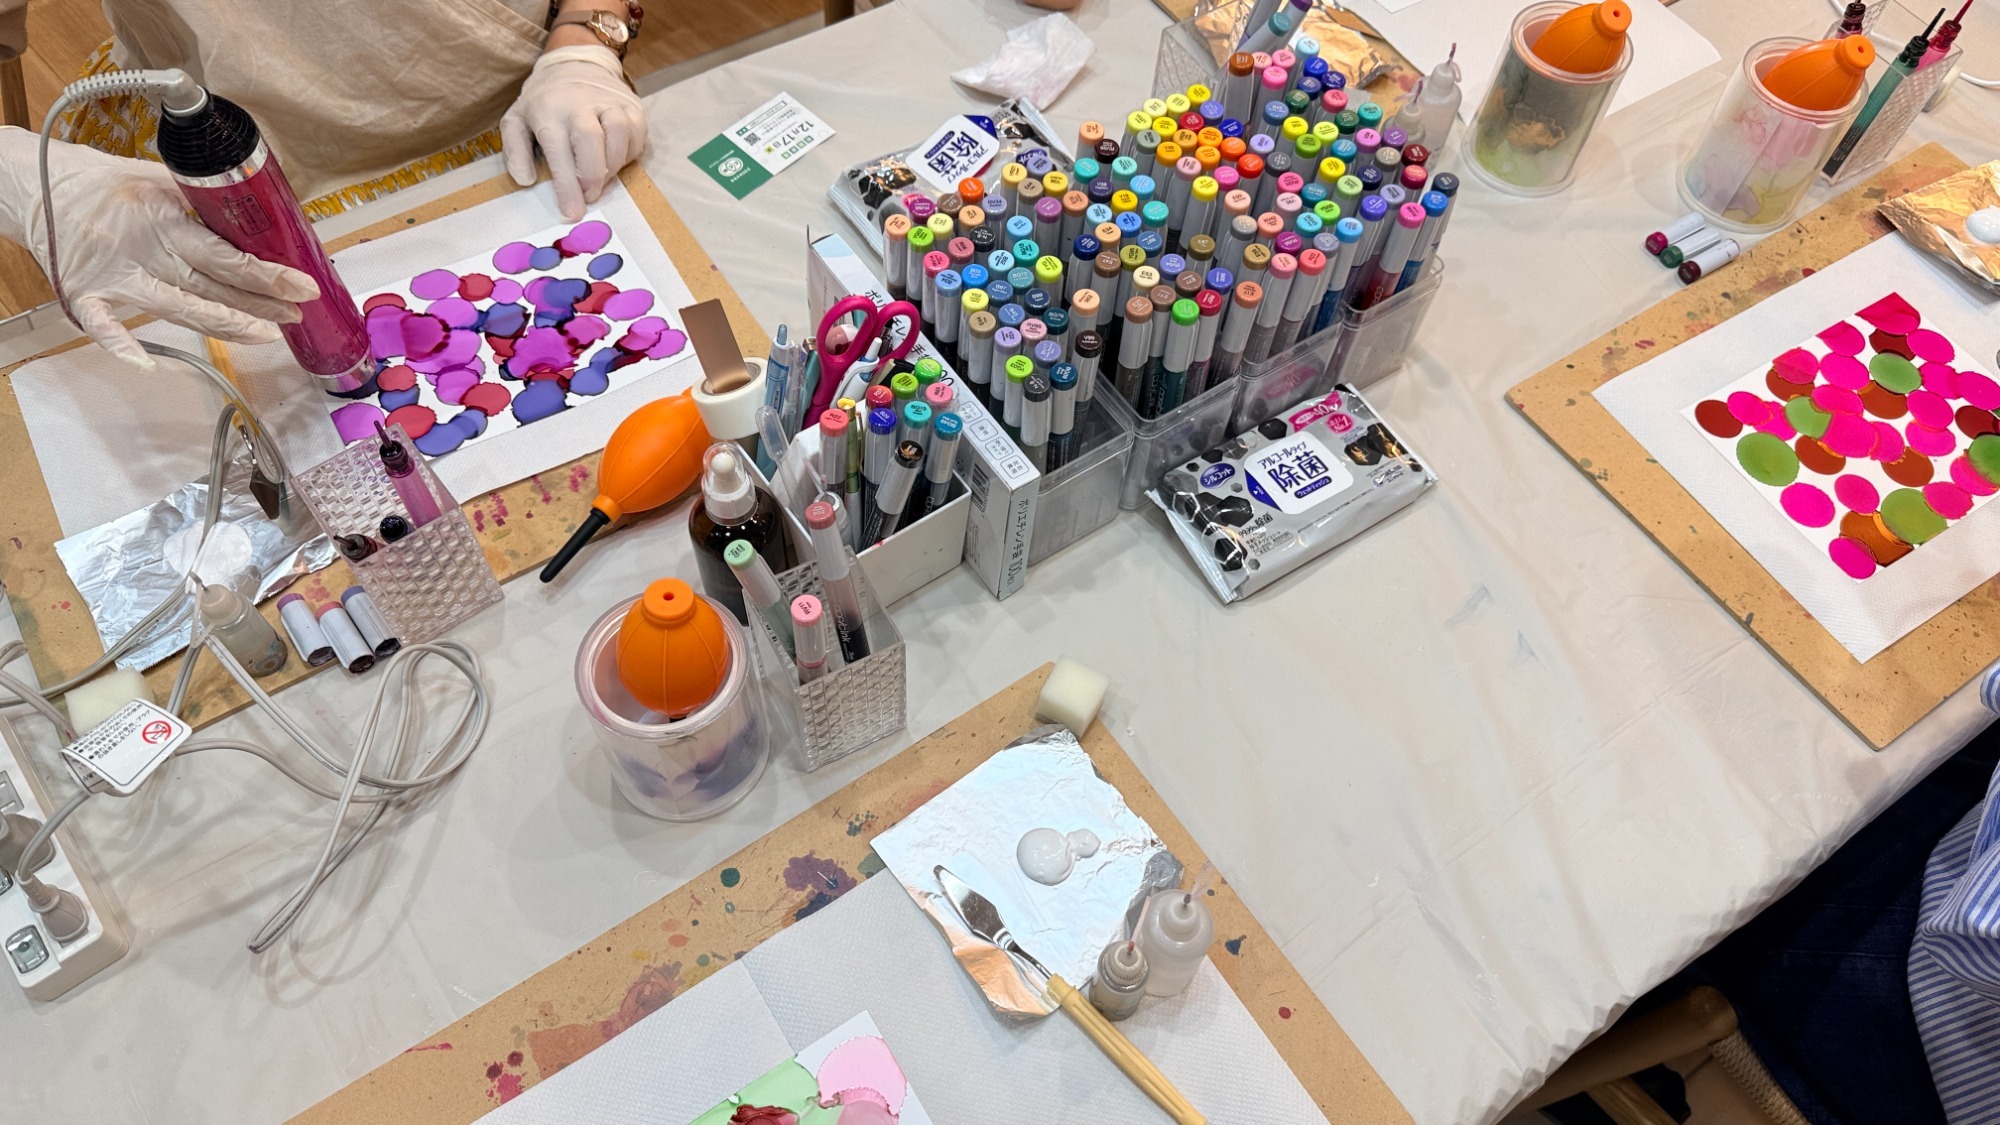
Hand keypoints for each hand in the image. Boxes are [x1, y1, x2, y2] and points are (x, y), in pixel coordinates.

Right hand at [0, 129, 318, 369]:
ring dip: (224, 325)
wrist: (35, 184)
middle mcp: (139, 249)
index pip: (225, 255)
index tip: (301, 285)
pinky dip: (121, 345)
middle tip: (295, 313)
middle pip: (209, 286)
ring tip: (266, 335)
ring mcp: (111, 276)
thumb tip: (255, 216)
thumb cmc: (100, 181)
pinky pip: (102, 325)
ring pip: (176, 308)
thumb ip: (200, 201)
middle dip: (258, 303)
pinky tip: (147, 364)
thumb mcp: (156, 176)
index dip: (267, 274)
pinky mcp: (84, 294)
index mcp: (160, 218)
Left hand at [501, 45, 648, 221]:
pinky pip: (637, 134)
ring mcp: (609, 100)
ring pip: (620, 134)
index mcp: (548, 109)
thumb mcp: (517, 119)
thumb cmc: (544, 101)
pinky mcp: (632, 104)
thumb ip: (515, 150)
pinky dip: (629, 153)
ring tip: (603, 177)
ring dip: (614, 165)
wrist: (575, 62)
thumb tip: (525, 180)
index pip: (559, 150)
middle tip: (590, 196)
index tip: (571, 213)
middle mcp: (580, 102)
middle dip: (592, 176)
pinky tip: (615, 158)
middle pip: (591, 140)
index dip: (567, 186)